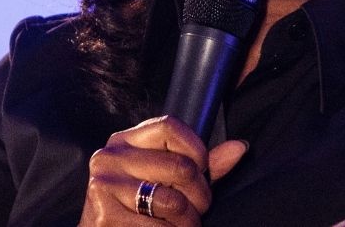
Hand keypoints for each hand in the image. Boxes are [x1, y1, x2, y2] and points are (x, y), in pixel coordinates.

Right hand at [80, 116, 247, 225]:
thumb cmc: (140, 210)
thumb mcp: (168, 180)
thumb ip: (202, 165)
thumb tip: (240, 147)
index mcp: (124, 141)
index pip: (170, 126)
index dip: (197, 150)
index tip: (201, 171)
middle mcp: (109, 158)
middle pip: (180, 166)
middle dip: (200, 196)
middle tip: (196, 210)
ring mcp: (104, 187)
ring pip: (173, 202)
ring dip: (188, 222)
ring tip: (181, 226)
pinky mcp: (104, 216)